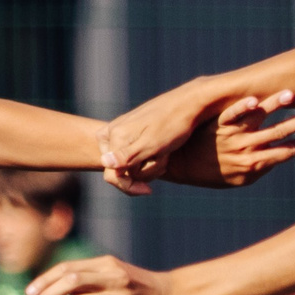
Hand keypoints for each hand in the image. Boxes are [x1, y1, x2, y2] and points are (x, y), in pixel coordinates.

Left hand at [26, 254, 173, 294]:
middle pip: (71, 281)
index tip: (30, 292)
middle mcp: (112, 277)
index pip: (68, 268)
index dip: (45, 280)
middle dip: (48, 294)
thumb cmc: (135, 286)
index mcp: (106, 264)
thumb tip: (55, 288)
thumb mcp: (113, 274)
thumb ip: (87, 279)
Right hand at [103, 74, 235, 187]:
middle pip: (121, 170)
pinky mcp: (131, 129)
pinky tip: (163, 149)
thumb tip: (105, 161)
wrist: (190, 103)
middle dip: (143, 171)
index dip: (129, 186)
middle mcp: (113, 132)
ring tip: (165, 152)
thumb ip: (127, 156)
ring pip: (129, 163)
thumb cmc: (174, 124)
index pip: (112, 175)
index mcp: (115, 136)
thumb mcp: (152, 144)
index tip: (148, 191)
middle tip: (163, 160)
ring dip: (149, 163)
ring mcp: (121, 130)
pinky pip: (134, 152)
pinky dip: (149, 155)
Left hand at [211, 91, 294, 184]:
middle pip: (279, 132)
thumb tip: (282, 156)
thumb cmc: (213, 173)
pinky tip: (254, 100)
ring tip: (290, 95)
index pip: (286, 152)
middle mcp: (246, 148)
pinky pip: (231, 113)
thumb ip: (261, 169)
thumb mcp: (239, 179)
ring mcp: (232, 134)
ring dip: (275, 106)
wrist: (182, 165)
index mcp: (254, 163)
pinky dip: (242, 106)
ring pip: (258, 118)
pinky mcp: (217, 122)